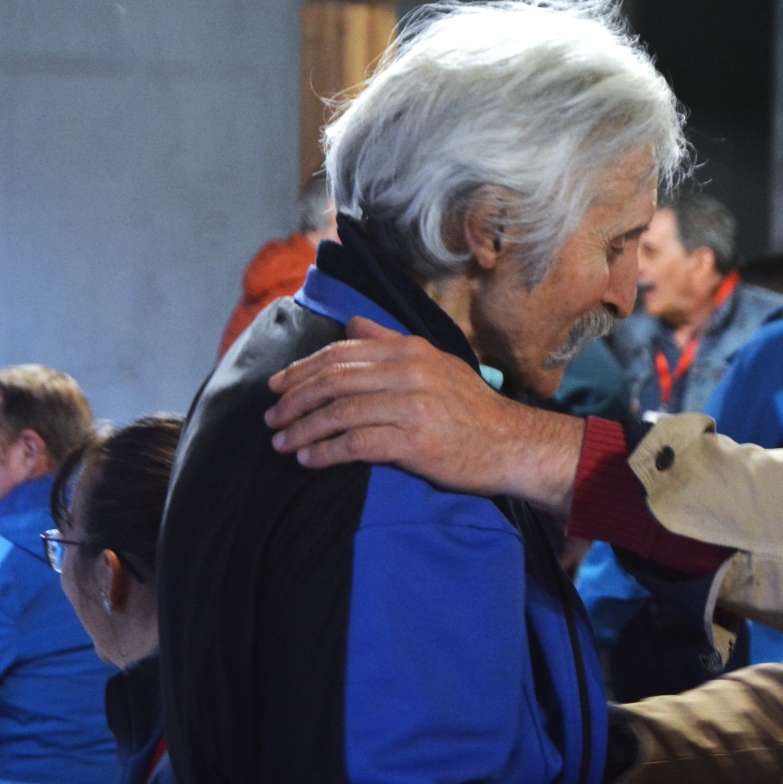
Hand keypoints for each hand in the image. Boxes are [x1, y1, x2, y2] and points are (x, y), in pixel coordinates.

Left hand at [264, 317, 584, 511]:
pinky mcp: (414, 442)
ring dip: (303, 429)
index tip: (276, 387)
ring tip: (281, 442)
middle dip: (294, 400)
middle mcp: (409, 373)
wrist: (512, 445)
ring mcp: (412, 407)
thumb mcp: (437, 364)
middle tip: (270, 419)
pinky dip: (326, 451)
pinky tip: (308, 459)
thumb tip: (353, 324)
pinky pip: (356, 444)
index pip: (341, 355)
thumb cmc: (472, 410)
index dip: (301, 371)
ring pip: (340, 412)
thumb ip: (391, 343)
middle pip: (334, 381)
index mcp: (410, 351)